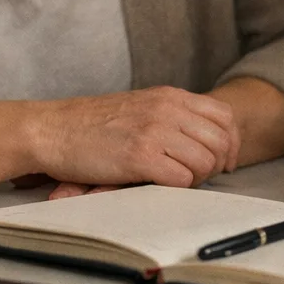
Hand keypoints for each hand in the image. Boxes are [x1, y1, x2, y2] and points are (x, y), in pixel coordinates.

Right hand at [28, 86, 240, 190]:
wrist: (52, 129)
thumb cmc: (92, 125)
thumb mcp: (140, 107)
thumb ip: (172, 117)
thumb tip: (207, 142)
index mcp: (170, 96)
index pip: (225, 116)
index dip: (231, 143)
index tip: (225, 161)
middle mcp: (167, 109)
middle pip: (221, 141)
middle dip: (217, 165)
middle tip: (199, 177)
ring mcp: (155, 131)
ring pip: (205, 161)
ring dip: (196, 178)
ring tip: (176, 181)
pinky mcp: (140, 156)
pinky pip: (181, 178)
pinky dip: (177, 188)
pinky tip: (159, 185)